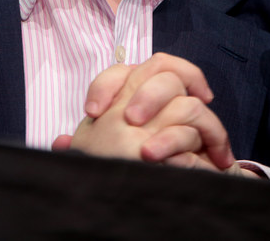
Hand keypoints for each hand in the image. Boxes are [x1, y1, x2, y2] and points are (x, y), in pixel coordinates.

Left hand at [53, 53, 242, 173]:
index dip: (105, 86)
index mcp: (133, 98)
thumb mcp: (104, 162)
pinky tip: (179, 160)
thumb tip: (59, 142)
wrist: (170, 199)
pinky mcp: (209, 138)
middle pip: (161, 70)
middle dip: (147, 93)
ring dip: (169, 125)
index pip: (120, 74)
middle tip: (132, 121)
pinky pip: (206, 126)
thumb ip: (83, 150)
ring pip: (186, 98)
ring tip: (147, 152)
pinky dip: (199, 139)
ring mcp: (188, 115)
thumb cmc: (133, 175)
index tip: (93, 112)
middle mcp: (163, 100)